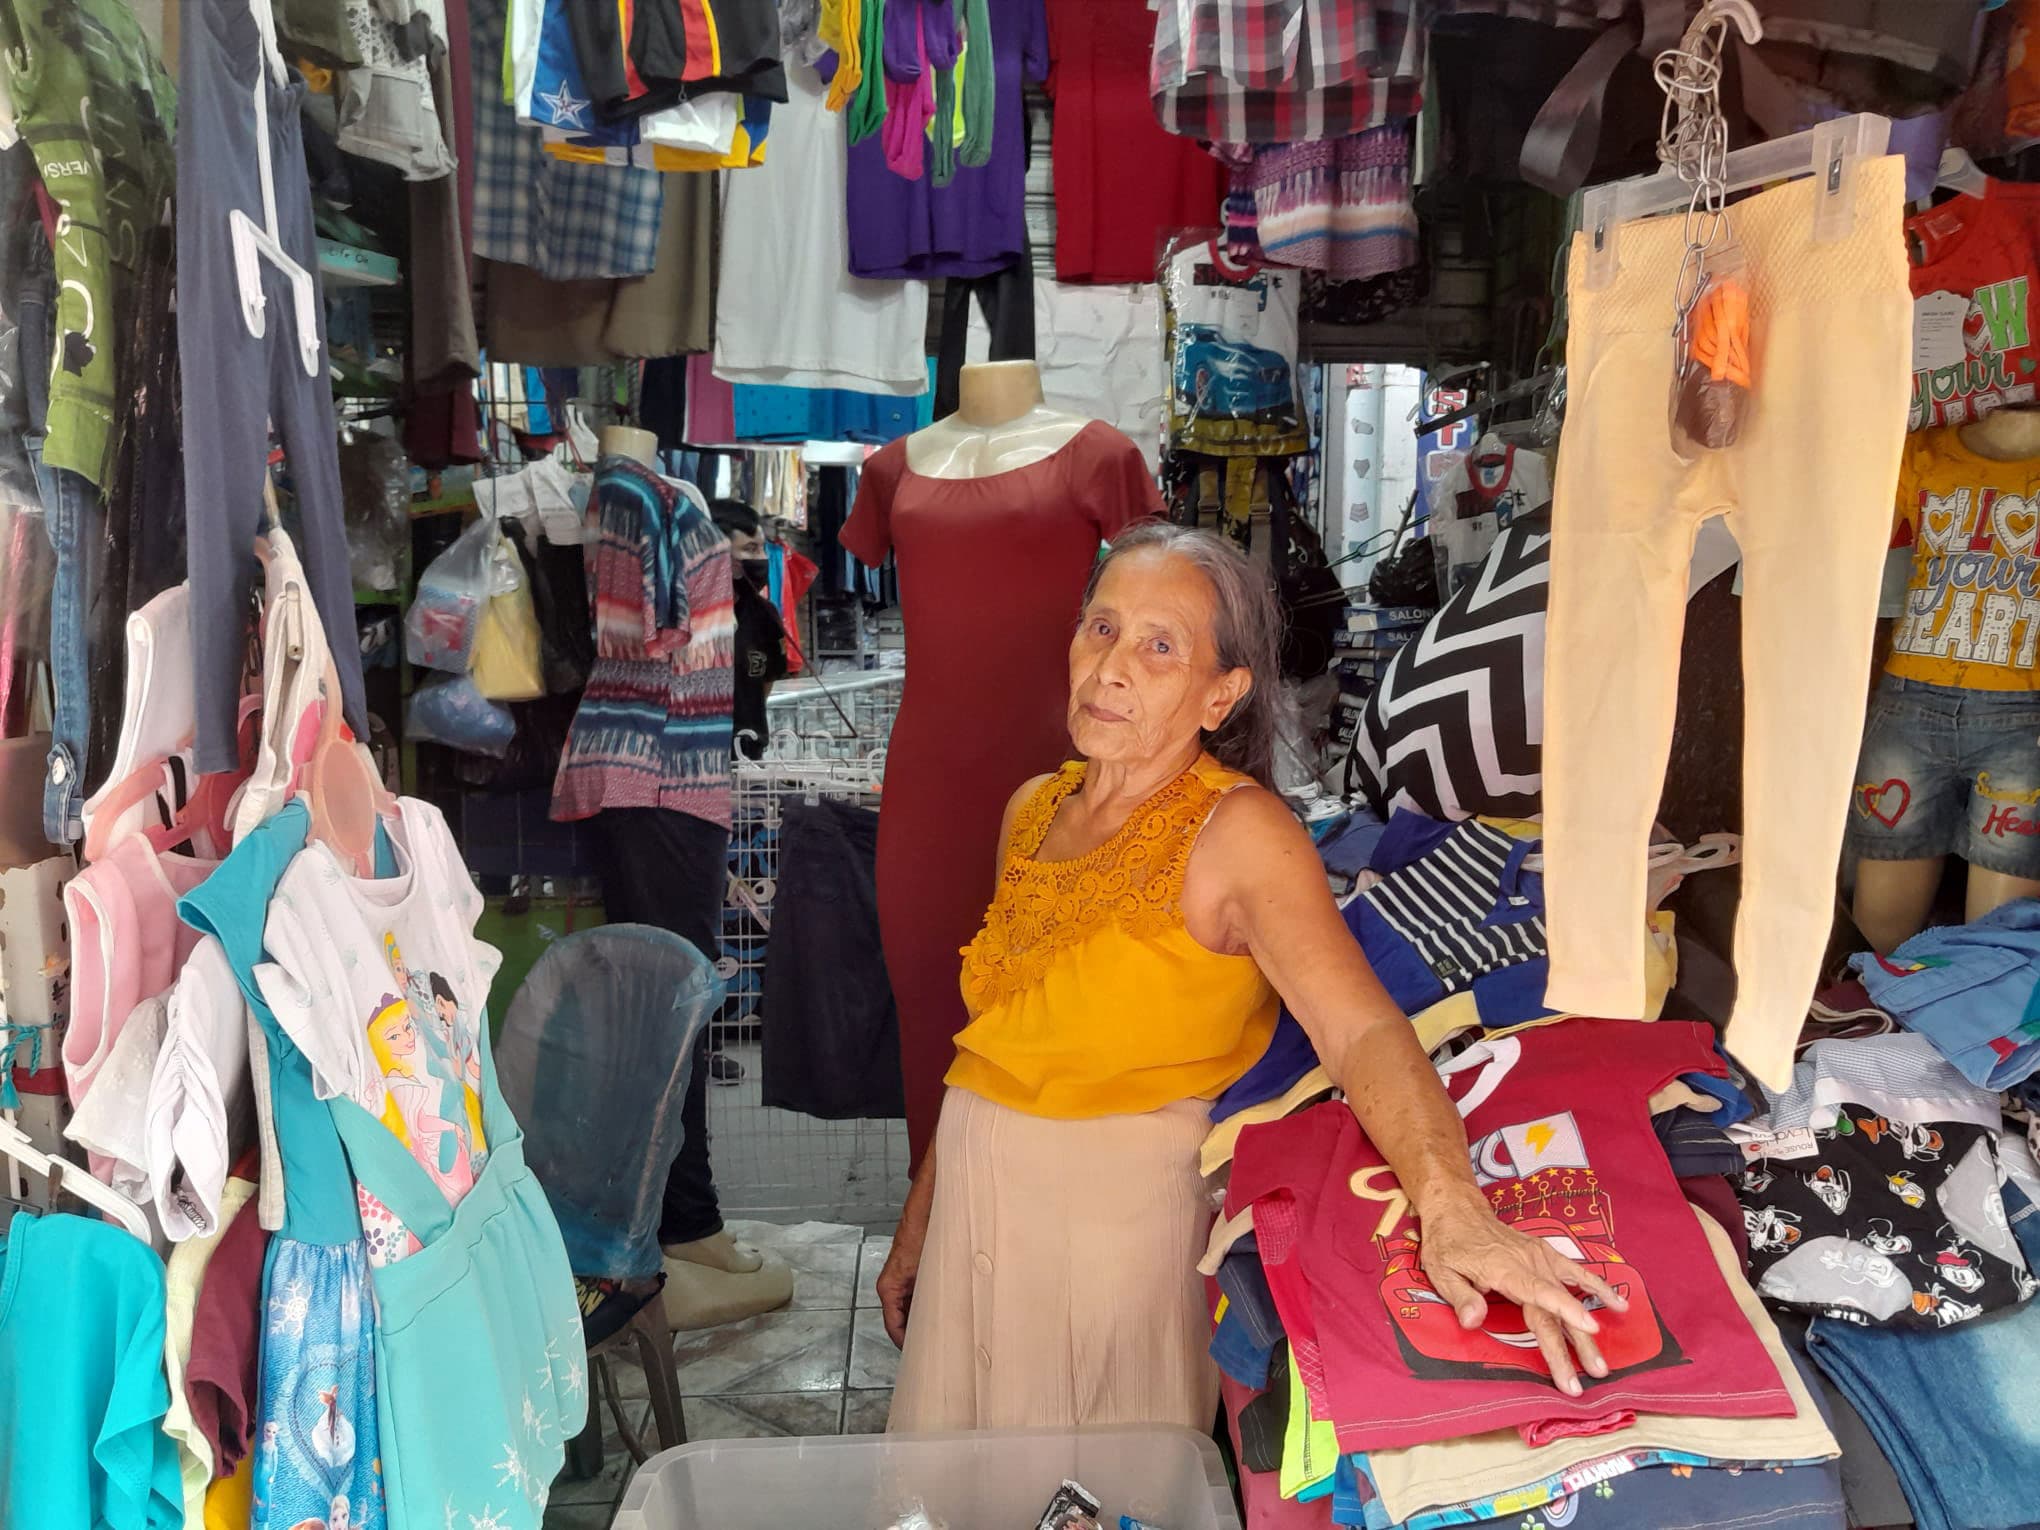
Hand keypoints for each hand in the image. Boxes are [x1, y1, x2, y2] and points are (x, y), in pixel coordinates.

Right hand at [875, 1218, 925, 1348]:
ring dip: (919, 1322)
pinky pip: (914, 1300)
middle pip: (899, 1321)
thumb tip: (931, 1324)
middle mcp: (891, 1287)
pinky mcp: (910, 1276)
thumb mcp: (925, 1272)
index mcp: (888, 1288)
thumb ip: (923, 1298)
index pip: (892, 1326)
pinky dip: (923, 1309)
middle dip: (913, 1335)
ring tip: (937, 1337)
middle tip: (930, 1350)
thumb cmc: (921, 1236)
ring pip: (907, 1311)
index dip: (904, 1343)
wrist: (924, 1212)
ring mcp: (900, 1282)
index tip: (917, 1356)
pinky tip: (939, 1315)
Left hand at [1416, 1187, 1628, 1397]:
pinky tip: (1620, 1304)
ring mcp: (1540, 1257)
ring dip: (1587, 1330)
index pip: (1539, 1293)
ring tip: (1603, 1362)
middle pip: (1555, 1309)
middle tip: (1592, 1376)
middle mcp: (1528, 1263)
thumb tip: (1473, 1322)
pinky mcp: (1545, 1255)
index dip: (1566, 1310)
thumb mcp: (1441, 1270)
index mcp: (1505, 1269)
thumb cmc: (1448, 1243)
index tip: (1589, 1328)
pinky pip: (1576, 1272)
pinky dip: (1598, 1287)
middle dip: (1575, 1345)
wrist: (1458, 1210)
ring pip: (1571, 1297)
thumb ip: (1460, 1297)